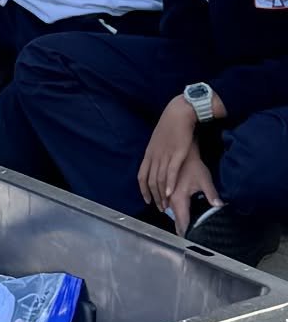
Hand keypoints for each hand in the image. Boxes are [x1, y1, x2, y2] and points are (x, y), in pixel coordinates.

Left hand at [137, 96, 198, 212]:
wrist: (179, 113)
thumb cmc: (171, 126)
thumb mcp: (160, 141)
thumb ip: (158, 152)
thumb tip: (159, 162)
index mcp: (150, 153)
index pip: (142, 175)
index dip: (143, 189)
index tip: (147, 200)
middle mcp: (154, 156)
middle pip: (150, 180)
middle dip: (154, 196)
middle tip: (159, 208)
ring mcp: (164, 155)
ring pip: (159, 179)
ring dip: (161, 194)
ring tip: (165, 205)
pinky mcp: (176, 154)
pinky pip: (170, 172)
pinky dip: (169, 184)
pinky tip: (170, 193)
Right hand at [164, 148, 219, 234]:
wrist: (181, 152)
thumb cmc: (193, 165)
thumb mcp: (204, 179)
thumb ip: (212, 195)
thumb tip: (220, 206)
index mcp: (178, 200)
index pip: (182, 223)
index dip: (188, 233)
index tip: (194, 241)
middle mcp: (168, 200)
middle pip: (175, 221)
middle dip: (183, 230)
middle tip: (193, 238)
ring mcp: (164, 195)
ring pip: (169, 214)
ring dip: (178, 221)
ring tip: (186, 230)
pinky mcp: (163, 191)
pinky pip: (164, 205)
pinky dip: (171, 212)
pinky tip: (177, 215)